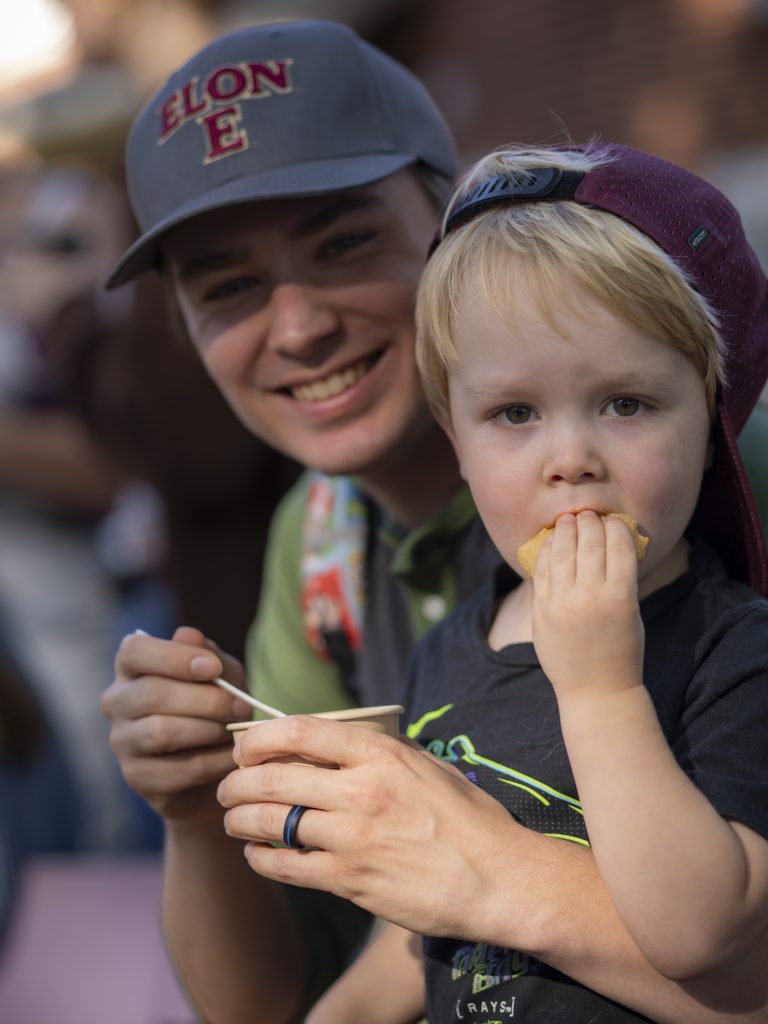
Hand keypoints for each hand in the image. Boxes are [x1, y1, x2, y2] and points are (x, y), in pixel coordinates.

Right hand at [101, 626, 252, 822]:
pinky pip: (176, 769)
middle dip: (206, 700)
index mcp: (132, 667)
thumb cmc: (216, 705)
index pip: (134, 651)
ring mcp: (122, 742)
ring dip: (208, 730)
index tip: (213, 668)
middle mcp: (117, 701)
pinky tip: (232, 756)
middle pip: (151, 694)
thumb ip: (209, 654)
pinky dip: (212, 761)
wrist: (217, 760)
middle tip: (242, 706)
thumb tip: (187, 635)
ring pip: (160, 732)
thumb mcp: (223, 674)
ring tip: (236, 729)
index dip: (173, 657)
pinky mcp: (137, 777)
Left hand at [217, 714, 548, 942]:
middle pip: (273, 778)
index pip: (300, 732)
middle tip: (228, 786)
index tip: (245, 746)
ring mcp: (354, 839)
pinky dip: (261, 859)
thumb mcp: (427, 765)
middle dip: (237, 781)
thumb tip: (332, 742)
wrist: (498, 878)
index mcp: (381, 754)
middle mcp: (362, 791)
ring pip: (271, 823)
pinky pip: (287, 867)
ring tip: (233, 819)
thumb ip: (379, 752)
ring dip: (240, 819)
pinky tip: (256, 855)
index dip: (260, 737)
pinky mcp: (351, 882)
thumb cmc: (467, 818)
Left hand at [531, 511, 644, 698]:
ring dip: (566, 530)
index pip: (618, 544)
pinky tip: (552, 541)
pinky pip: (542, 570)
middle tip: (588, 514)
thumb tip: (610, 541)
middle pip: (589, 542)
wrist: (595, 690)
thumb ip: (620, 579)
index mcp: (621, 595)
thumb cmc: (621, 650)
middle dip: (589, 522)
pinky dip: (547, 550)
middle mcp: (590, 595)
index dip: (616, 527)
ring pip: (562, 551)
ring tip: (568, 520)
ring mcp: (562, 602)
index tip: (613, 521)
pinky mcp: (542, 609)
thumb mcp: (632, 612)